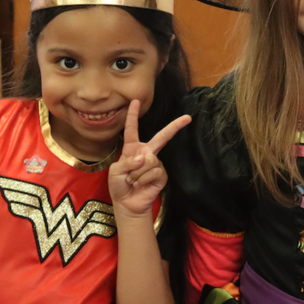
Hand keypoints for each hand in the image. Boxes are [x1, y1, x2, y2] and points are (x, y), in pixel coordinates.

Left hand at [109, 100, 190, 216]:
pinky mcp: (162, 174)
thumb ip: (128, 162)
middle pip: (161, 136)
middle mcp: (146, 153)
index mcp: (133, 148)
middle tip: (188, 117)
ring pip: (149, 160)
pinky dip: (143, 179)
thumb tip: (144, 158)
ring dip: (137, 173)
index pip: (132, 129)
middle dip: (175, 126)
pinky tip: (140, 184)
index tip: (134, 101)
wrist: (128, 203)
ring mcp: (156, 163)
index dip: (132, 115)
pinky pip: (154, 171)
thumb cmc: (119, 186)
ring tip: (132, 181)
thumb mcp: (116, 171)